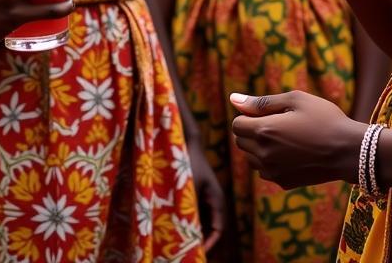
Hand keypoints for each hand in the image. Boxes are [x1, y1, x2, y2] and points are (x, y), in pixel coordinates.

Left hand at [187, 134, 225, 251]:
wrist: (181, 141)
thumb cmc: (187, 162)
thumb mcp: (188, 187)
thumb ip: (188, 209)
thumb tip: (185, 233)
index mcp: (217, 200)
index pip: (219, 230)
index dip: (210, 244)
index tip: (198, 254)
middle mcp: (212, 202)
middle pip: (210, 230)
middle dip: (200, 243)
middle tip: (186, 255)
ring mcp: (203, 200)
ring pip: (200, 224)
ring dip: (191, 235)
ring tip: (178, 247)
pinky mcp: (193, 197)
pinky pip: (192, 216)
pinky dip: (185, 225)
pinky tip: (172, 231)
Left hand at [230, 90, 361, 188]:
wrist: (349, 150)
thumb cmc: (324, 118)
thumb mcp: (295, 100)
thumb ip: (262, 101)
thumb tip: (232, 99)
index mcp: (265, 131)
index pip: (236, 124)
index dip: (248, 115)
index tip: (267, 112)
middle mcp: (264, 155)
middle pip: (241, 142)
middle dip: (251, 130)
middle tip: (278, 122)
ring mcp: (274, 172)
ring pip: (251, 158)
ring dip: (259, 147)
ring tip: (285, 137)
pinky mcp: (284, 183)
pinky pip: (265, 171)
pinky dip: (270, 161)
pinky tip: (290, 152)